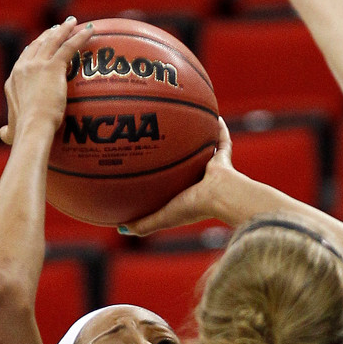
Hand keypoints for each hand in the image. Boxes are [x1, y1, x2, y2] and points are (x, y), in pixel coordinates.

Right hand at [0, 18, 93, 146]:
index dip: (34, 49)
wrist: (32, 127)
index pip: (24, 59)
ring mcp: (36, 65)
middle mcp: (22, 68)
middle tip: (59, 28)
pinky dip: (80, 37)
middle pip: (37, 45)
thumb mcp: (11, 131)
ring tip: (73, 22)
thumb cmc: (24, 132)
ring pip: (52, 41)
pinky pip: (69, 47)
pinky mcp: (52, 67)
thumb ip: (7, 131)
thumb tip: (3, 134)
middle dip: (48, 34)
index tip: (41, 43)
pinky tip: (90, 31)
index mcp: (13, 81)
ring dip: (64, 29)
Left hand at [118, 117, 234, 234]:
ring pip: (203, 152)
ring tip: (185, 127)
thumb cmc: (194, 207)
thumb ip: (143, 224)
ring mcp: (213, 170)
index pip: (172, 189)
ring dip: (196, 141)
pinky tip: (213, 115)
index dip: (161, 181)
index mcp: (188, 196)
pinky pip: (221, 140)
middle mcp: (200, 182)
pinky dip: (219, 128)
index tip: (149, 173)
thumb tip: (119, 228)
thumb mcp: (163, 217)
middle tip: (162, 146)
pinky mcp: (223, 158)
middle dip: (178, 159)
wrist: (221, 197)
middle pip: (186, 167)